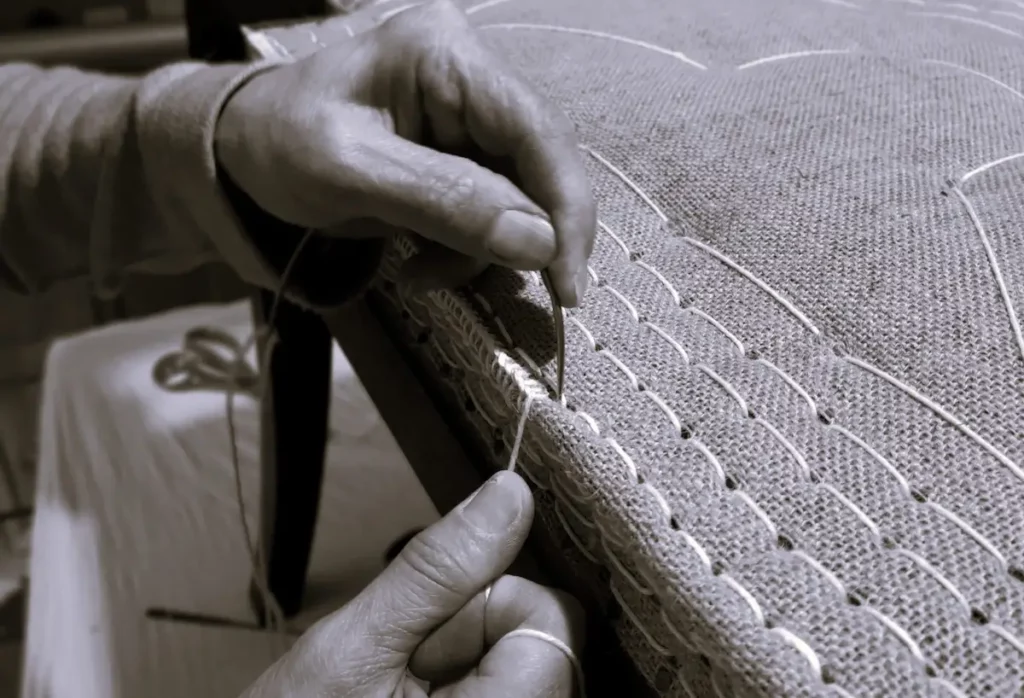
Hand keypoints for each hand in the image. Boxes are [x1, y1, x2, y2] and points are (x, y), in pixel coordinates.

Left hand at [215, 0, 595, 305]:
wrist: (239, 152)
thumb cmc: (279, 145)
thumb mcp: (353, 174)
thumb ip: (446, 203)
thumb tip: (539, 244)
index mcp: (446, 57)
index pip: (536, 132)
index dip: (564, 210)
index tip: (565, 284)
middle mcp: (470, 77)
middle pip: (536, 168)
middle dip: (514, 238)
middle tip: (486, 285)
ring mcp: (466, 117)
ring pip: (518, 201)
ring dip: (479, 252)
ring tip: (421, 275)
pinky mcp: (458, 154)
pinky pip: (489, 213)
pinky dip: (463, 251)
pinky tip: (421, 264)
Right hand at [240, 471, 584, 697]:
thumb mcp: (352, 648)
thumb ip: (437, 572)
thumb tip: (508, 496)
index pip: (553, 621)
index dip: (489, 604)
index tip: (432, 627)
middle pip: (545, 643)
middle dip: (475, 635)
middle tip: (407, 668)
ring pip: (527, 667)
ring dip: (469, 662)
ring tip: (406, 692)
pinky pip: (509, 689)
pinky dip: (468, 682)